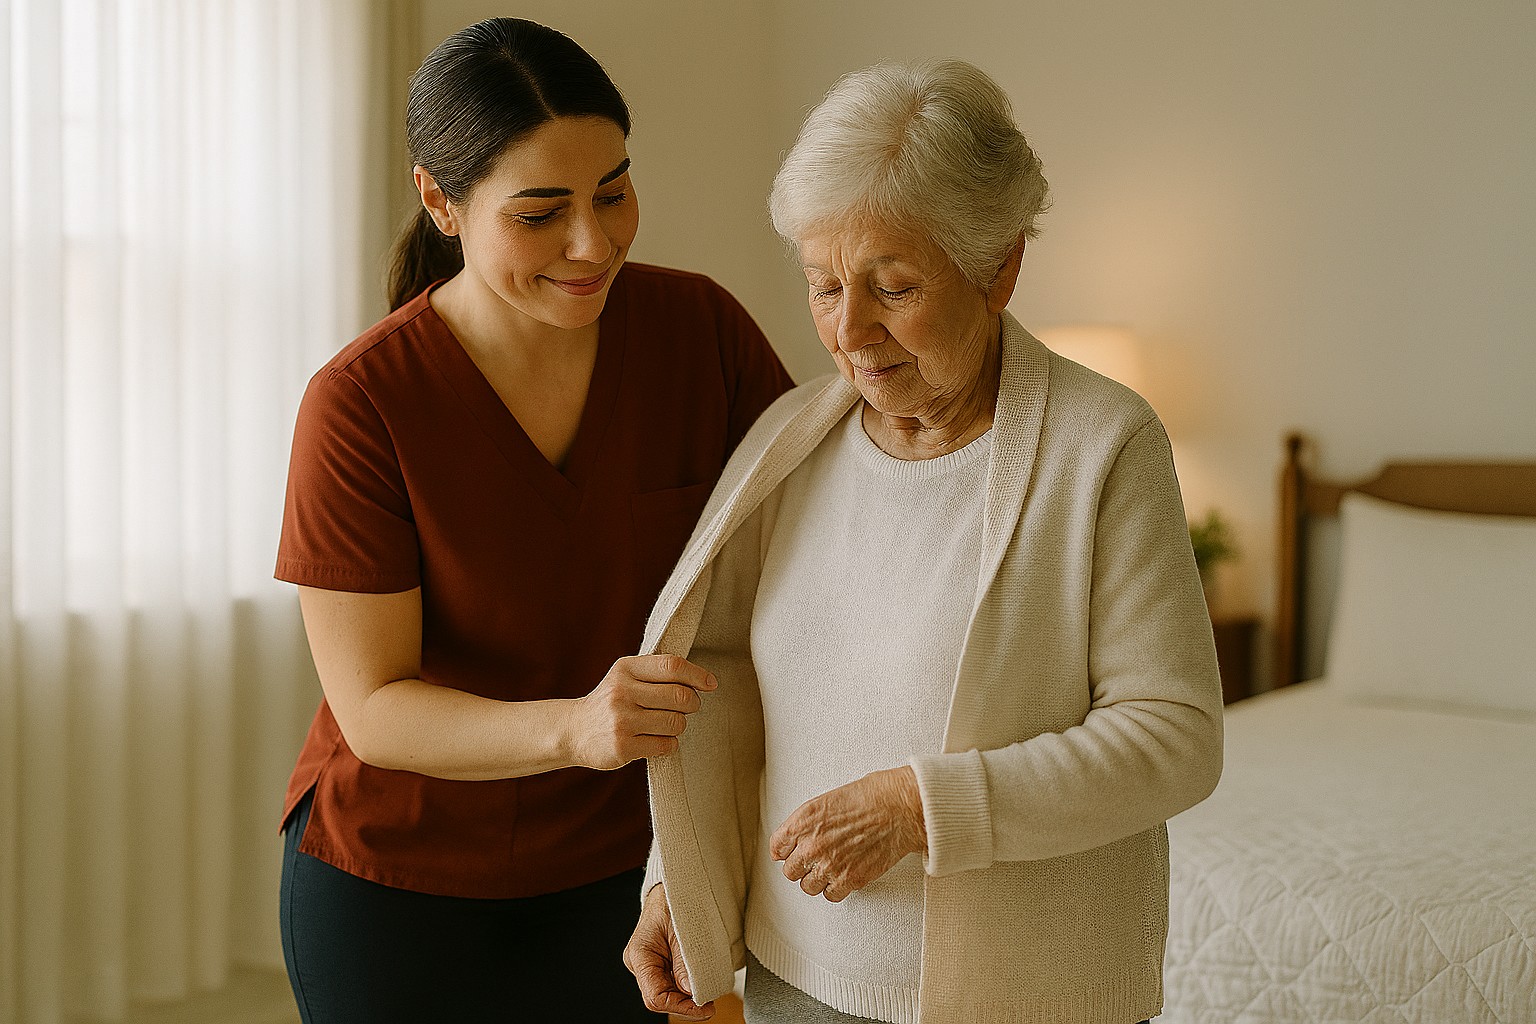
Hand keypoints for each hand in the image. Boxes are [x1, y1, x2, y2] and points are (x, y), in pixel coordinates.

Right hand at [569, 655, 716, 769]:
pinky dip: (668, 744)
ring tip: (664, 725)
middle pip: (680, 695)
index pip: (671, 666)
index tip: (710, 684)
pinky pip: (666, 745)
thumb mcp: (626, 676)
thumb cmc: (611, 701)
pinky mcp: (623, 746)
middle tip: (686, 707)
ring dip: (678, 725)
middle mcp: (622, 692)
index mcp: (625, 669)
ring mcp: (621, 720)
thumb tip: (705, 681)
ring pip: (676, 722)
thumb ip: (658, 673)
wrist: (574, 731)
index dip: (697, 674)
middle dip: (692, 703)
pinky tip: (654, 740)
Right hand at [624, 885, 714, 1019]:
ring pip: (667, 994)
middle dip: (685, 1005)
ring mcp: (648, 965)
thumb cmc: (676, 898)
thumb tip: (691, 993)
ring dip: (688, 997)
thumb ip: (685, 961)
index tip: (705, 1007)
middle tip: (711, 1005)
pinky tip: (701, 983)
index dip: (681, 1007)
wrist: (675, 883)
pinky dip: (687, 987)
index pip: (655, 997)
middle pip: (660, 999)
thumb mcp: (684, 928)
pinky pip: (672, 984)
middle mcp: (640, 963)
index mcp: (640, 954)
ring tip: (709, 991)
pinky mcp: (659, 963)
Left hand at [770, 766, 926, 901]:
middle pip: (790, 870)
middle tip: (813, 861)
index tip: (789, 853)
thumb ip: (810, 821)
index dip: (785, 850)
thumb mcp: (830, 798)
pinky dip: (835, 889)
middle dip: (801, 866)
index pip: (777, 846)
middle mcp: (812, 844)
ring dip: (817, 880)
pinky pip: (830, 895)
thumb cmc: (873, 795)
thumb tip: (802, 836)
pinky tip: (843, 877)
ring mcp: (830, 864)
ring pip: (807, 886)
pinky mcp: (850, 879)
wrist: (902, 807)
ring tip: (829, 869)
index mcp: (804, 819)